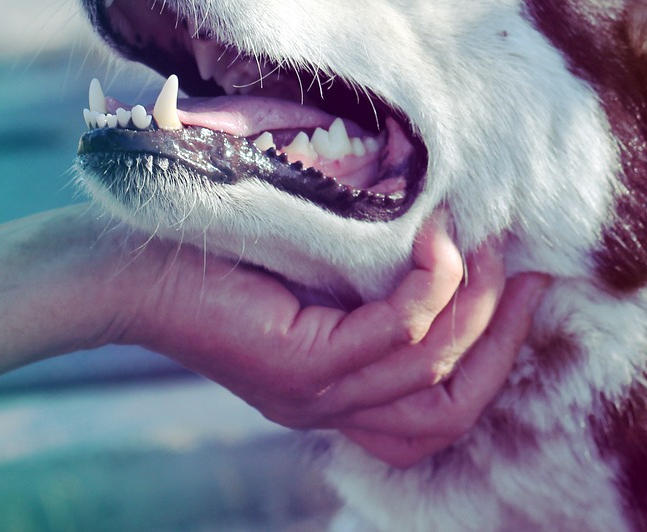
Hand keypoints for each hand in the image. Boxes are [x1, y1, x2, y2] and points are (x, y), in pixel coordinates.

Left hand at [117, 212, 548, 466]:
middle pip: (453, 412)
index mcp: (339, 394)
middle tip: (528, 270)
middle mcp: (330, 409)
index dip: (500, 356)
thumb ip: (374, 277)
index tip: (528, 286)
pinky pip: (392, 337)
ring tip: (484, 244)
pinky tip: (436, 241)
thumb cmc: (217, 251)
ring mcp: (313, 394)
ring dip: (473, 306)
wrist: (118, 264)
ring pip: (431, 373)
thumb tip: (454, 233)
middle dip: (503, 341)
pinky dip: (429, 290)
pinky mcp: (294, 364)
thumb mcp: (315, 269)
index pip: (444, 414)